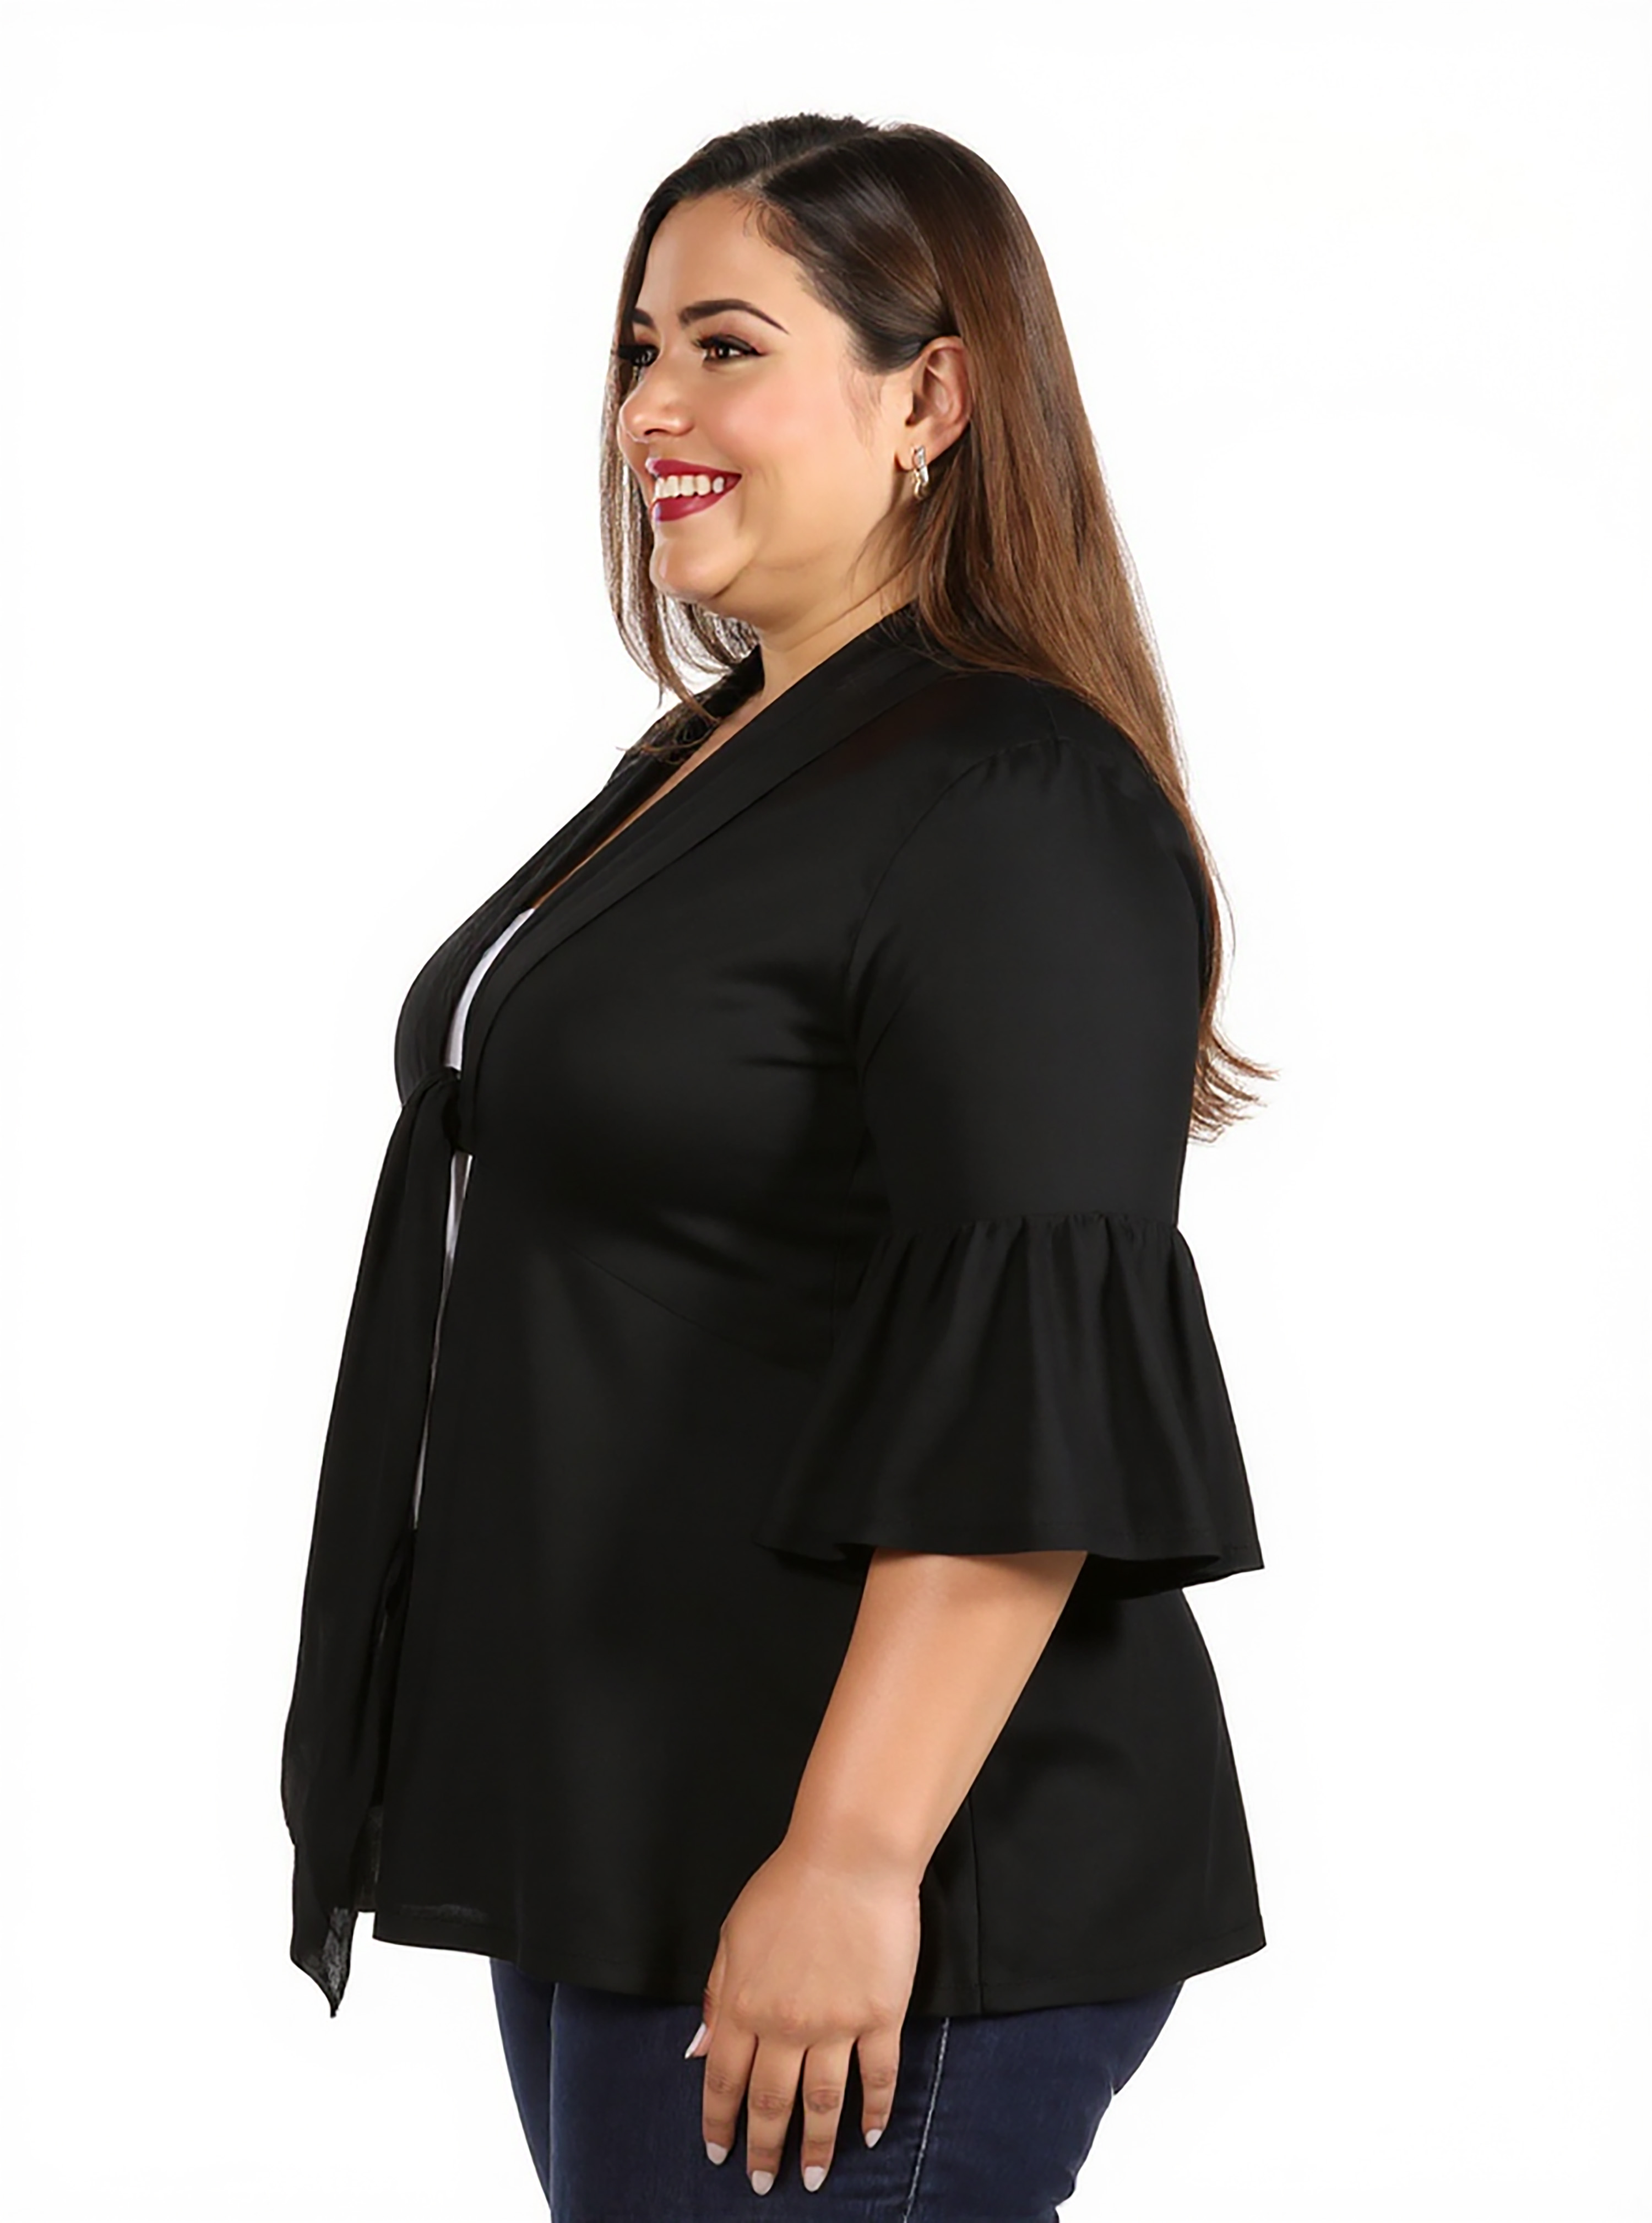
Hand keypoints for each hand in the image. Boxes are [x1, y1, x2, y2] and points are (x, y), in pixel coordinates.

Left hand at [687, 1835, 921, 2195]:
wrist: (849, 1857)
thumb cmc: (787, 1886)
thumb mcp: (732, 1935)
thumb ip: (716, 1995)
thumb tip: (698, 2049)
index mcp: (744, 2005)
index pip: (723, 2080)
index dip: (719, 2122)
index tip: (719, 2151)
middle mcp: (786, 2025)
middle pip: (772, 2102)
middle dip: (765, 2149)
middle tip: (763, 2183)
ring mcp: (836, 2023)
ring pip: (823, 2102)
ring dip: (818, 2146)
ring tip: (814, 2179)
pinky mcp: (879, 2015)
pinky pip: (878, 2076)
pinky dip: (875, 2111)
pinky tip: (869, 2134)